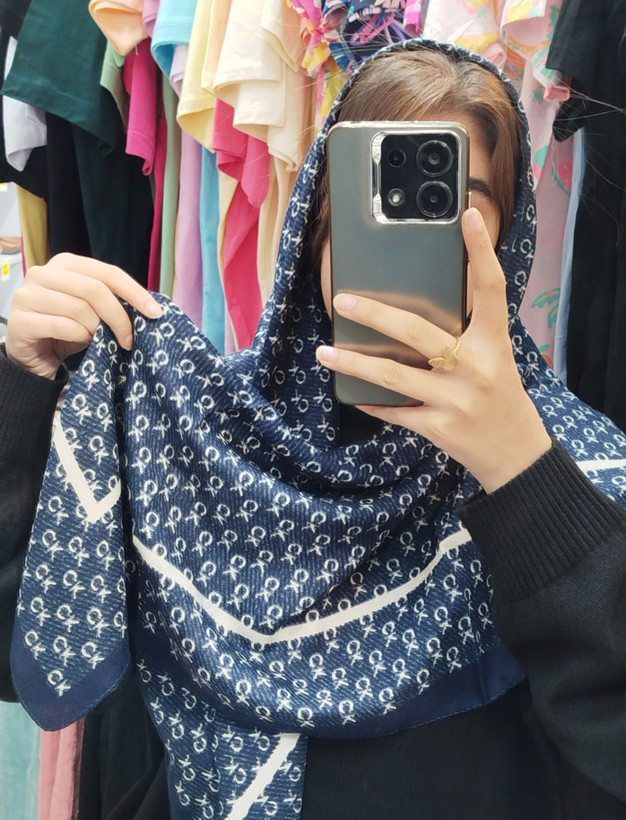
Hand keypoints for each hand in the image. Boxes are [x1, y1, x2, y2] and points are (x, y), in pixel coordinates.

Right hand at [5, 253, 162, 379]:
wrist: (34, 354)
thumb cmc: (66, 329)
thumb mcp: (93, 310)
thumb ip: (113, 301)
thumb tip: (150, 307)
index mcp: (66, 264)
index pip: (108, 272)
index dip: (135, 292)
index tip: (155, 312)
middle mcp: (44, 273)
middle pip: (95, 289)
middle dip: (119, 317)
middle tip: (129, 338)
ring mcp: (28, 295)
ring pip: (79, 309)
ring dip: (97, 330)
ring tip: (98, 340)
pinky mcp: (20, 321)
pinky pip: (62, 326)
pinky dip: (79, 338)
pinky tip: (81, 343)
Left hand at [316, 208, 550, 491]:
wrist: (515, 452)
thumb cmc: (500, 396)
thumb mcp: (494, 358)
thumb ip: (466, 333)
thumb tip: (415, 308)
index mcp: (493, 342)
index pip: (491, 288)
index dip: (482, 251)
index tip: (469, 217)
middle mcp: (475, 367)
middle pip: (418, 332)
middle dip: (375, 315)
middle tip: (343, 300)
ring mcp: (455, 400)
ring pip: (393, 376)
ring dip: (354, 364)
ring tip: (325, 352)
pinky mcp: (439, 427)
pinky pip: (395, 412)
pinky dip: (372, 402)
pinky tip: (353, 394)